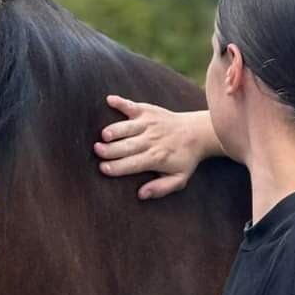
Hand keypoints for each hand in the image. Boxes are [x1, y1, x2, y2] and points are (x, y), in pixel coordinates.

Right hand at [94, 97, 214, 198]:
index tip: (103, 168)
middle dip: (111, 149)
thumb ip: (161, 188)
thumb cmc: (184, 158)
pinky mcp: (148, 111)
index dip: (117, 167)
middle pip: (127, 146)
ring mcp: (149, 124)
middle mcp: (151, 140)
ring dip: (115, 129)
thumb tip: (141, 194)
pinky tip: (109, 100)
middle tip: (97, 151)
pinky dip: (121, 102)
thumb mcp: (179, 179)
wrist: (198, 132)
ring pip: (128, 127)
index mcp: (156, 158)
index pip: (133, 164)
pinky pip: (132, 106)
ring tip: (104, 135)